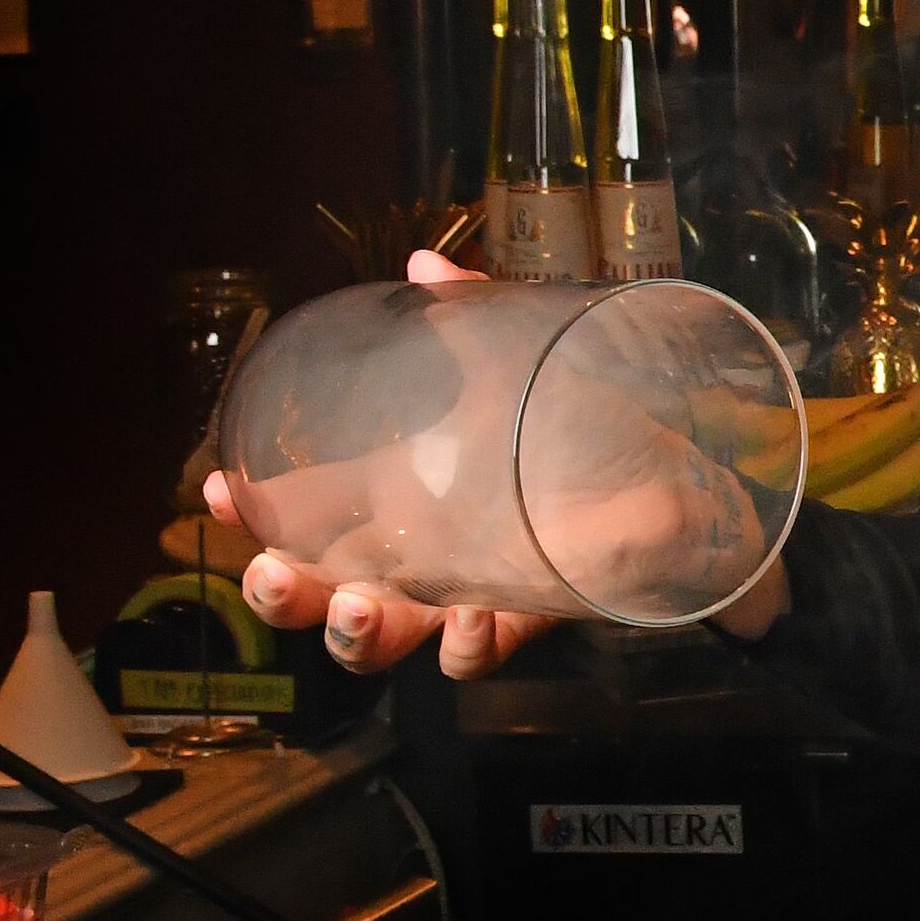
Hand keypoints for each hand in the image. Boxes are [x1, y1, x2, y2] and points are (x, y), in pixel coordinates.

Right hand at [208, 249, 558, 680]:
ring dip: (360, 633)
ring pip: (388, 641)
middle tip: (278, 572)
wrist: (700, 471)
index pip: (309, 517)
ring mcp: (474, 589)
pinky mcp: (533, 612)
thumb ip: (476, 317)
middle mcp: (428, 553)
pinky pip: (481, 653)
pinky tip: (470, 619)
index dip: (254, 515)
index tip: (219, 489)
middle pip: (326, 599)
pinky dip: (467, 643)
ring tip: (363, 607)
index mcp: (407, 500)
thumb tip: (420, 267)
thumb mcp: (528, 360)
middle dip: (287, 597)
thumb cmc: (598, 420)